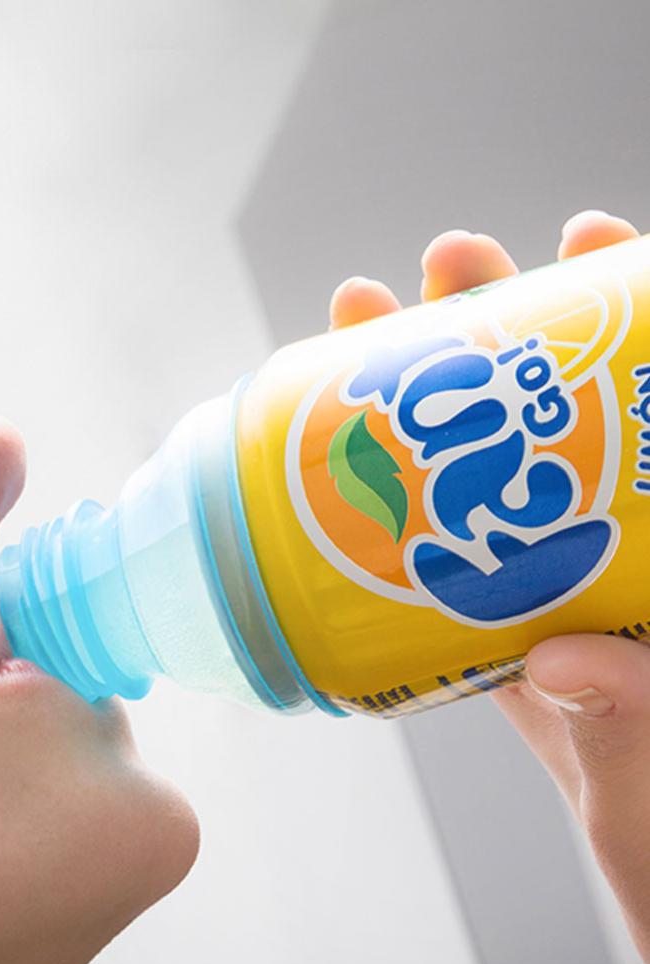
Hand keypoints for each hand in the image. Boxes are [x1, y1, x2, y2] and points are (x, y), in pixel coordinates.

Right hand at [328, 210, 649, 963]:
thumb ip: (634, 714)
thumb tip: (565, 658)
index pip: (646, 409)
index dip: (629, 307)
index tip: (591, 239)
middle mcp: (615, 548)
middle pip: (549, 412)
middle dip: (499, 325)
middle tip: (452, 265)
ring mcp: (553, 579)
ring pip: (482, 468)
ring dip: (425, 398)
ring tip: (375, 325)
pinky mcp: (507, 625)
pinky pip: (447, 543)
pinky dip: (395, 503)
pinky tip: (351, 464)